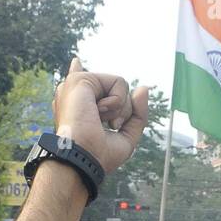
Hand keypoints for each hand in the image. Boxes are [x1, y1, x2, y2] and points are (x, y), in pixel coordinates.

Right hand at [52, 57, 150, 174]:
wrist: (84, 157)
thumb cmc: (100, 154)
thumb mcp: (126, 137)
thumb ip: (137, 114)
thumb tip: (144, 87)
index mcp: (80, 108)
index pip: (84, 86)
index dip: (80, 72)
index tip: (76, 63)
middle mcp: (76, 94)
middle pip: (118, 93)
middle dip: (124, 112)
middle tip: (108, 127)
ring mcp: (77, 86)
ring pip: (120, 86)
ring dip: (120, 109)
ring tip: (100, 120)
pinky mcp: (81, 79)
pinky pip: (119, 82)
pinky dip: (117, 102)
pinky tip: (98, 111)